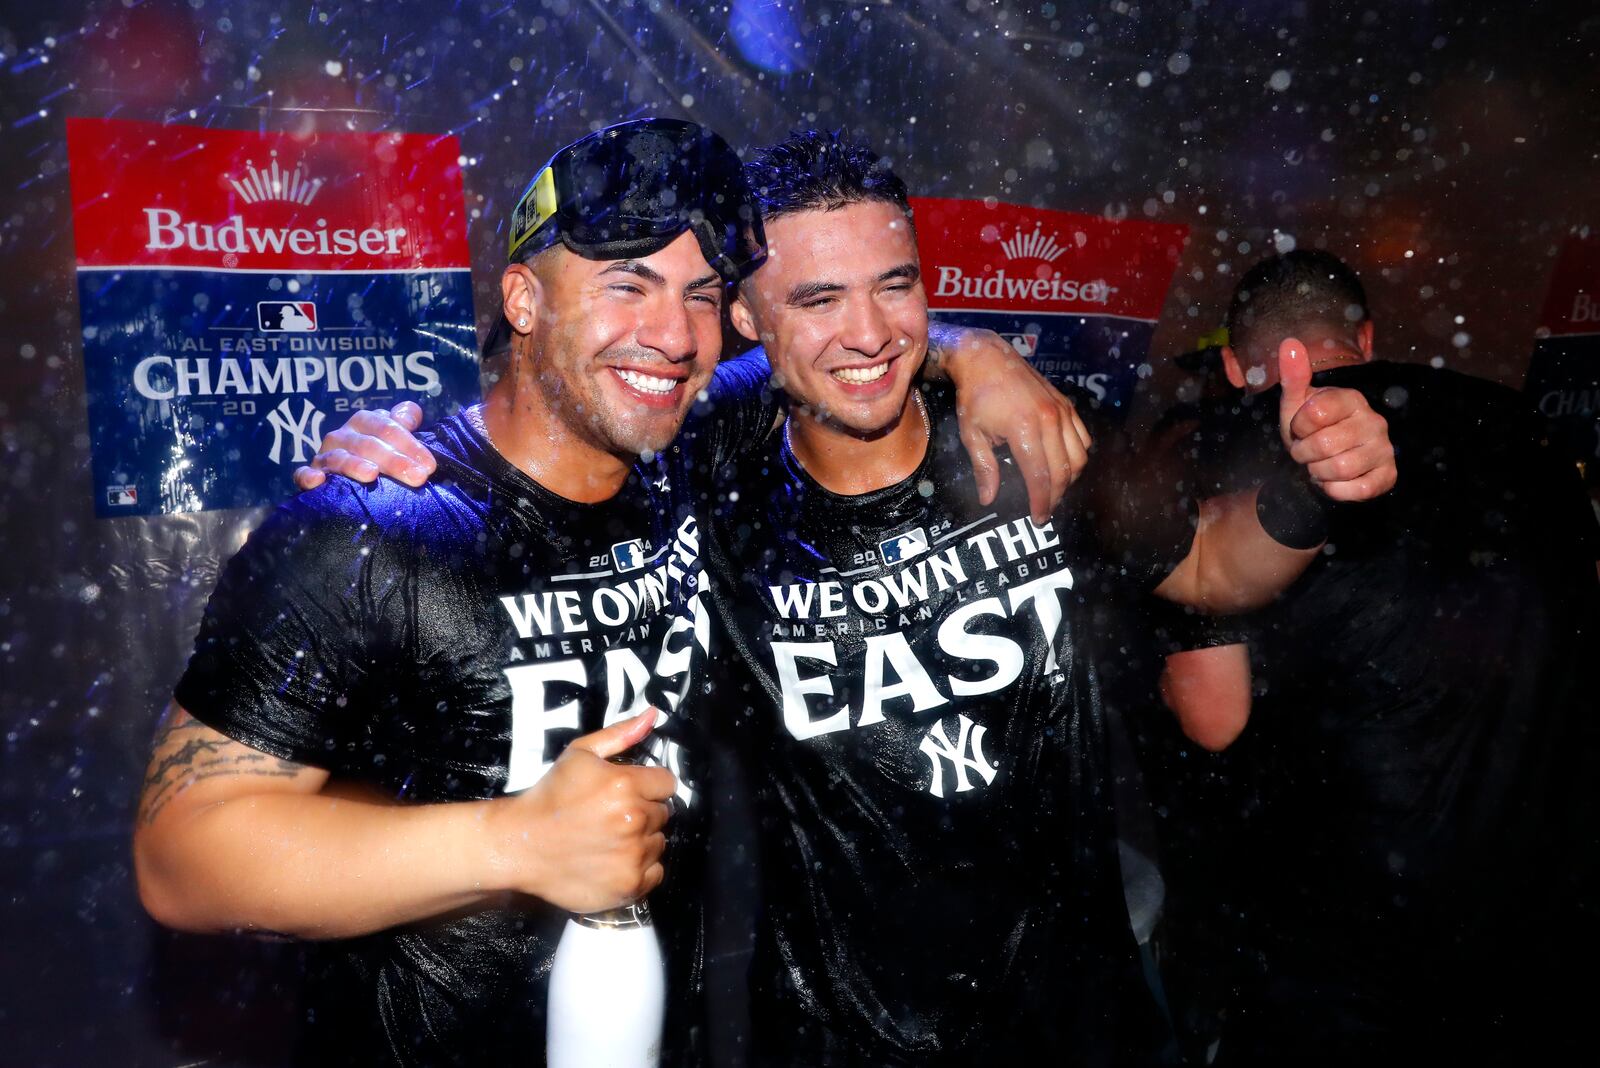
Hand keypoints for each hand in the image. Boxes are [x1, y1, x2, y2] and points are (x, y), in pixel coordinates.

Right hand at [292, 401, 435, 489]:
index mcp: (365, 423)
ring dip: (355, 465)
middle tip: (417, 477)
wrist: (349, 478)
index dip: (410, 444)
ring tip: (371, 475)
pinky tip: (318, 481)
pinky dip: (308, 476)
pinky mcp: (310, 474)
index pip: (386, 427)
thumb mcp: (394, 437)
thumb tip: (409, 415)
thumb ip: (403, 424)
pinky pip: (303, 474)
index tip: (430, 465)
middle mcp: (343, 435)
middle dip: (394, 460)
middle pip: (368, 444)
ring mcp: (325, 455)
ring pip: (340, 458)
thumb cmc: (380, 456)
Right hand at [485, 710, 675, 912]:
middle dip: (643, 812)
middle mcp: (634, 820)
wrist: (519, 845)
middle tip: (613, 817)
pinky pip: (655, 872)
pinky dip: (640, 868)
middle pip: (663, 813)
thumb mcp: (579, 754)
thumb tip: (653, 714)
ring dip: (642, 840)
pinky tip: (614, 860)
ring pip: (659, 842)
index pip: (666, 783)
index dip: (649, 786)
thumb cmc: (549, 797)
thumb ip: (620, 734)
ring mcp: (633, 855)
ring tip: (610, 839)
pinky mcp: (629, 885)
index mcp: (625, 785)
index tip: (628, 792)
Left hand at [935, 325, 1091, 524]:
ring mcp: (1062, 411)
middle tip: (1044, 511)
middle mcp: (1049, 420)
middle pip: (1063, 471)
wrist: (987, 358)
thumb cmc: (975, 396)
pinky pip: (1083, 438)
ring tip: (1052, 491)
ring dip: (1069, 479)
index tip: (1037, 519)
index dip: (1041, 503)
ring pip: (1079, 457)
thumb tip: (988, 499)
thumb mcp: (971, 434)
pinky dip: (1077, 457)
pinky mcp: (1067, 405)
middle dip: (1055, 497)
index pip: (1040, 477)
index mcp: (1024, 429)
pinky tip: (1063, 466)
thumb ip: (984, 468)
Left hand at [1276, 339, 1395, 501]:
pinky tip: (1334, 480)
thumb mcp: (1296, 404)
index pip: (1315, 413)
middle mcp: (1374, 421)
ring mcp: (1384, 448)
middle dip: (1304, 454)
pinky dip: (1335, 490)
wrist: (1324, 461)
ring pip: (1340, 469)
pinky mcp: (1388, 475)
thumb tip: (1290, 343)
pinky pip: (1356, 490)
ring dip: (1318, 472)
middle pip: (1326, 445)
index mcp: (1352, 399)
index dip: (1298, 427)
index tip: (1300, 429)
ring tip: (1319, 465)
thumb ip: (1293, 376)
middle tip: (1306, 452)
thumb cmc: (1310, 430)